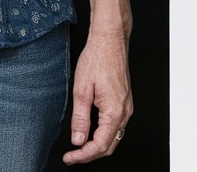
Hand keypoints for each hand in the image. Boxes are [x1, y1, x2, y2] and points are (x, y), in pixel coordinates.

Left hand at [62, 31, 131, 164]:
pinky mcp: (124, 100)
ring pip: (114, 136)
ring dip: (97, 145)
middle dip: (90, 154)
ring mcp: (126, 106)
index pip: (100, 145)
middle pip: (109, 145)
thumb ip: (80, 118)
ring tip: (79, 145)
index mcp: (114, 111)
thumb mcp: (82, 89)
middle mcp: (124, 111)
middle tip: (73, 155)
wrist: (110, 39)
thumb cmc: (97, 57)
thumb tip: (78, 140)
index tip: (70, 157)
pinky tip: (91, 129)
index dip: (83, 156)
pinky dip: (103, 133)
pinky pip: (116, 125)